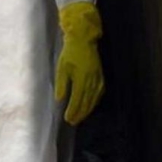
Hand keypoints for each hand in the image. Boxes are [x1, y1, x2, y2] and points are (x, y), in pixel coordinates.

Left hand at [54, 1, 104, 124]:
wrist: (84, 40)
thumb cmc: (70, 53)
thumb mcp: (61, 67)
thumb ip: (61, 84)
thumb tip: (60, 99)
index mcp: (82, 78)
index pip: (77, 99)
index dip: (73, 110)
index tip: (68, 119)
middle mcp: (92, 80)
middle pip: (86, 102)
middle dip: (80, 113)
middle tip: (73, 122)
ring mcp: (98, 78)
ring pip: (94, 99)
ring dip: (87, 110)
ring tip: (80, 117)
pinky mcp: (101, 76)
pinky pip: (99, 93)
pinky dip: (94, 102)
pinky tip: (91, 105)